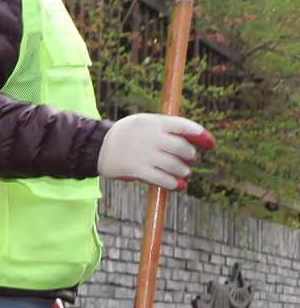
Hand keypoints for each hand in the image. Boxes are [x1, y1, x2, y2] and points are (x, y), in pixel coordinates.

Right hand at [98, 113, 213, 189]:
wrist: (96, 147)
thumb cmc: (127, 135)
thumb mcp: (144, 122)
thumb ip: (166, 128)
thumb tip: (194, 139)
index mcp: (153, 122)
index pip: (184, 126)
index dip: (201, 135)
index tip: (210, 144)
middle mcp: (150, 136)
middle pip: (182, 148)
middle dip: (190, 156)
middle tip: (190, 160)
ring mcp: (143, 153)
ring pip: (174, 165)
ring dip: (183, 171)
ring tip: (183, 173)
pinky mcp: (136, 169)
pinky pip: (162, 179)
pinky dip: (173, 184)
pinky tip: (178, 185)